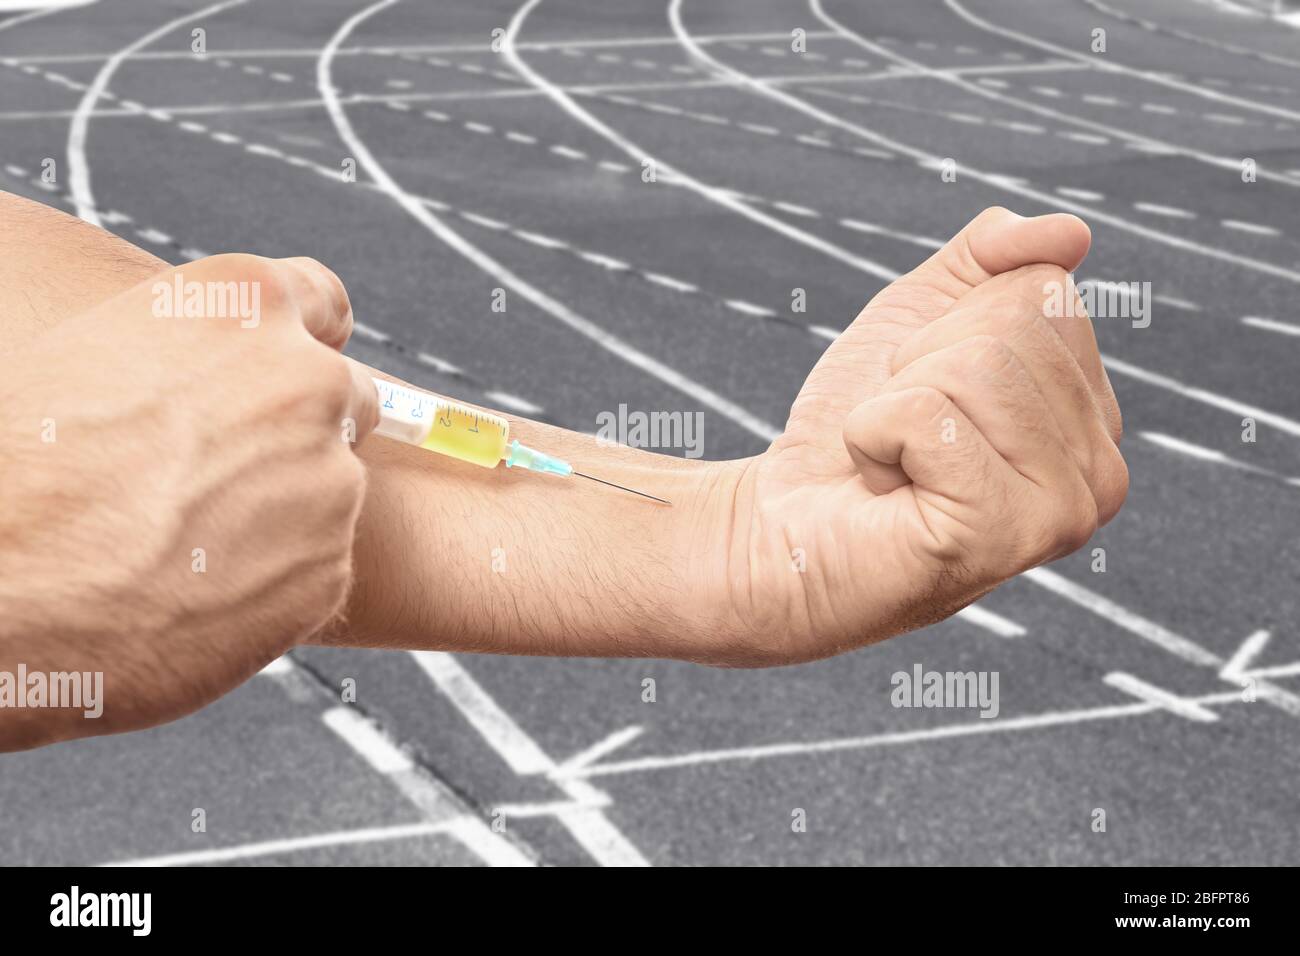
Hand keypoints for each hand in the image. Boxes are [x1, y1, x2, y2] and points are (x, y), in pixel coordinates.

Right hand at [0, 254, 376, 746]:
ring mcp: (330, 480)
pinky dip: (275, 583)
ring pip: (331, 491)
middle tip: (227, 475)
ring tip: (183, 545)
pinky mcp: (329, 570)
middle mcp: (307, 380)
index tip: (289, 372)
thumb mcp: (98, 349)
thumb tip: (229, 369)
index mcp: (246, 302)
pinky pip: (317, 569)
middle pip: (344, 398)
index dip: (307, 340)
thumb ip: (192, 348)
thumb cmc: (18, 460)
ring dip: (284, 513)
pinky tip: (196, 593)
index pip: (325, 303)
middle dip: (302, 431)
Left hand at [705, 208, 1127, 663]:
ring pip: (977, 365)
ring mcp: (1061, 513)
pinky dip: (873, 436)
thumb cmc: (849, 429)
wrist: (780, 524)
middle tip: (899, 434)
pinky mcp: (1001, 537)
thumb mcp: (920, 318)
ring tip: (892, 463)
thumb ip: (992, 259)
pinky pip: (930, 416)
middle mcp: (1101, 472)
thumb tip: (1070, 232)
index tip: (919, 393)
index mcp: (1094, 417)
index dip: (948, 327)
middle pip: (1013, 325)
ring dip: (894, 402)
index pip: (1043, 292)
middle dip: (920, 364)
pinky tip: (881, 488)